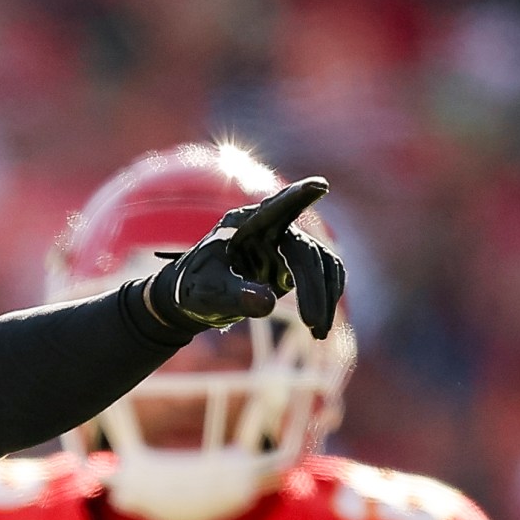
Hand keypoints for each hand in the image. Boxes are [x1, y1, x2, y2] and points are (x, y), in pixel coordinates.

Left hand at [148, 178, 344, 338]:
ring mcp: (285, 244)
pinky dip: (326, 297)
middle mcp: (270, 228)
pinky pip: (323, 274)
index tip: (319, 186)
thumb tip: (268, 303)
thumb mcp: (206, 293)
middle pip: (304, 251)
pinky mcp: (295, 263)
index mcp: (243, 224)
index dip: (298, 196)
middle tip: (312, 324)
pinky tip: (321, 324)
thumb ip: (234, 295)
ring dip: (324, 297)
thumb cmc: (193, 288)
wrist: (194, 297)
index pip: (275, 208)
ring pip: (320, 263)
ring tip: (318, 333)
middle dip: (312, 288)